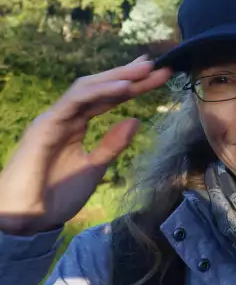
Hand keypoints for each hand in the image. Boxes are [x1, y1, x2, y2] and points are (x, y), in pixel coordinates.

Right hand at [0, 56, 170, 234]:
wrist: (28, 220)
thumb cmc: (57, 195)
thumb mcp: (95, 167)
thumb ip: (113, 144)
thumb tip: (136, 120)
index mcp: (76, 125)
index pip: (107, 99)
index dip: (132, 86)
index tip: (158, 76)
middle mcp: (65, 117)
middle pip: (99, 88)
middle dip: (127, 75)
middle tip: (156, 64)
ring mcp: (54, 119)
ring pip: (87, 88)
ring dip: (116, 77)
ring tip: (143, 70)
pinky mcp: (45, 125)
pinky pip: (75, 102)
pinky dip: (100, 92)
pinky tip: (123, 87)